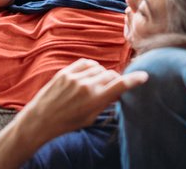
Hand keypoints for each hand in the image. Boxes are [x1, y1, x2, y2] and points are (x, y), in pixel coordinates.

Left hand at [0, 59, 147, 168]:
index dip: (134, 80)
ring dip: (102, 74)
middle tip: (112, 88)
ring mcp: (75, 76)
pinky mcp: (66, 71)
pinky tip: (89, 75)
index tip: (144, 76)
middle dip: (115, 80)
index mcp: (95, 99)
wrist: (41, 119)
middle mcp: (87, 85)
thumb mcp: (90, 117)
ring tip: (96, 84)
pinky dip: (92, 67)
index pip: (121, 85)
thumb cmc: (67, 123)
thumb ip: (104, 102)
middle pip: (111, 75)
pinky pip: (86, 63)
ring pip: (100, 68)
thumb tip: (117, 90)